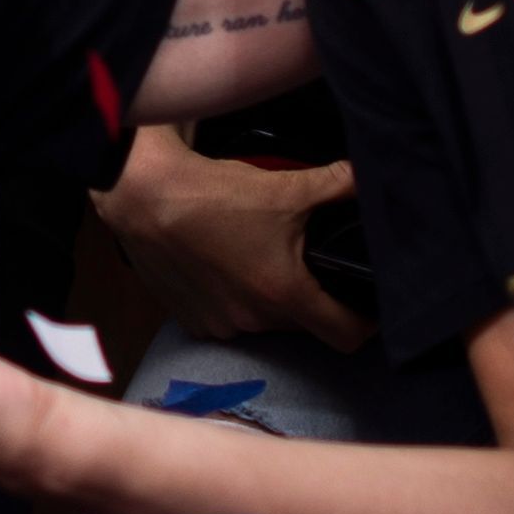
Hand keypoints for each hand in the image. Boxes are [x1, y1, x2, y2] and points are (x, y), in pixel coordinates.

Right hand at [94, 122, 361, 354]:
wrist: (144, 197)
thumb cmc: (213, 195)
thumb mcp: (285, 186)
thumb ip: (337, 185)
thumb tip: (369, 176)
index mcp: (284, 294)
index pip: (346, 337)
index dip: (364, 323)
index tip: (364, 305)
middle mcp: (253, 320)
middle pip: (303, 325)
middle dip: (310, 298)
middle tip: (306, 261)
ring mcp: (220, 325)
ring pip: (264, 321)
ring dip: (269, 298)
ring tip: (260, 258)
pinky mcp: (192, 321)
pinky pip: (228, 320)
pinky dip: (233, 301)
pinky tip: (225, 268)